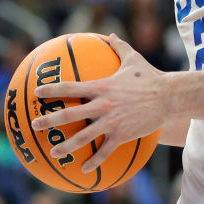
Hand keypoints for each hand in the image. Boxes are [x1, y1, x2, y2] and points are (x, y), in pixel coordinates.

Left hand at [31, 33, 166, 172]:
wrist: (169, 96)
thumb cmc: (150, 76)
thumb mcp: (133, 59)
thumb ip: (119, 46)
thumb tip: (111, 35)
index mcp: (102, 86)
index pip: (71, 86)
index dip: (52, 89)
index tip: (37, 93)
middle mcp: (103, 104)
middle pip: (70, 113)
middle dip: (50, 120)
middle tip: (34, 125)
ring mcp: (112, 121)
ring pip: (84, 136)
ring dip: (66, 146)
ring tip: (53, 153)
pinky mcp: (122, 134)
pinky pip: (105, 150)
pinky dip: (94, 161)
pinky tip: (84, 169)